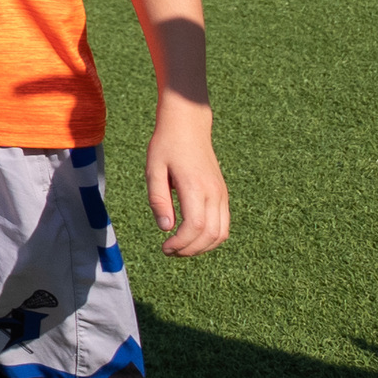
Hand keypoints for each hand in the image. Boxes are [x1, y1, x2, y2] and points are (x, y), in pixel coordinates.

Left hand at [146, 107, 229, 254]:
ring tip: (180, 247)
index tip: (164, 247)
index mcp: (195, 186)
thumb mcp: (153, 170)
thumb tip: (165, 228)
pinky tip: (192, 237)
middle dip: (189, 250)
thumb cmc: (166, 146)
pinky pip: (224, 224)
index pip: (195, 226)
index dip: (181, 243)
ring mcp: (221, 194)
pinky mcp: (223, 195)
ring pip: (221, 233)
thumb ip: (158, 199)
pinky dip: (210, 238)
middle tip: (169, 251)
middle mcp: (214, 193)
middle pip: (210, 235)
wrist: (188, 126)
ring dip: (202, 247)